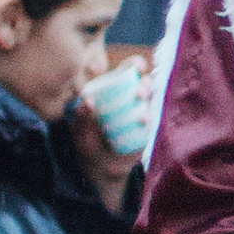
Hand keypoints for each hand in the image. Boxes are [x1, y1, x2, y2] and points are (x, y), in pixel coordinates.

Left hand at [70, 59, 149, 210]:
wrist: (102, 169)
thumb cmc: (87, 144)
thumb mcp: (81, 132)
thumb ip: (81, 117)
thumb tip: (88, 102)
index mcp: (113, 90)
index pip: (127, 71)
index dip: (135, 65)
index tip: (137, 67)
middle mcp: (130, 98)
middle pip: (145, 82)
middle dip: (146, 84)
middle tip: (140, 94)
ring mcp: (140, 112)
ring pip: (152, 99)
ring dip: (150, 104)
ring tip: (142, 113)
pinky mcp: (147, 128)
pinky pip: (152, 119)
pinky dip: (148, 118)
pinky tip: (143, 122)